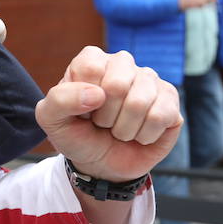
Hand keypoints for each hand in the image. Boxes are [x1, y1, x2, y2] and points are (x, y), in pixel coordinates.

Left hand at [34, 47, 180, 182]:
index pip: (90, 69)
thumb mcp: (51, 119)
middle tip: (102, 123)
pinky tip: (139, 134)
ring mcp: (150, 80)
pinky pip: (161, 117)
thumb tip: (97, 94)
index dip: (83, 100)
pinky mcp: (170, 99)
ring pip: (140, 103)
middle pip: (117, 85)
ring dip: (124, 129)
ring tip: (119, 130)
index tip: (82, 111)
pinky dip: (145, 136)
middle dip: (105, 117)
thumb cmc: (76, 134)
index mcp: (92, 60)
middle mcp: (123, 63)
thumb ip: (60, 100)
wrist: (100, 163)